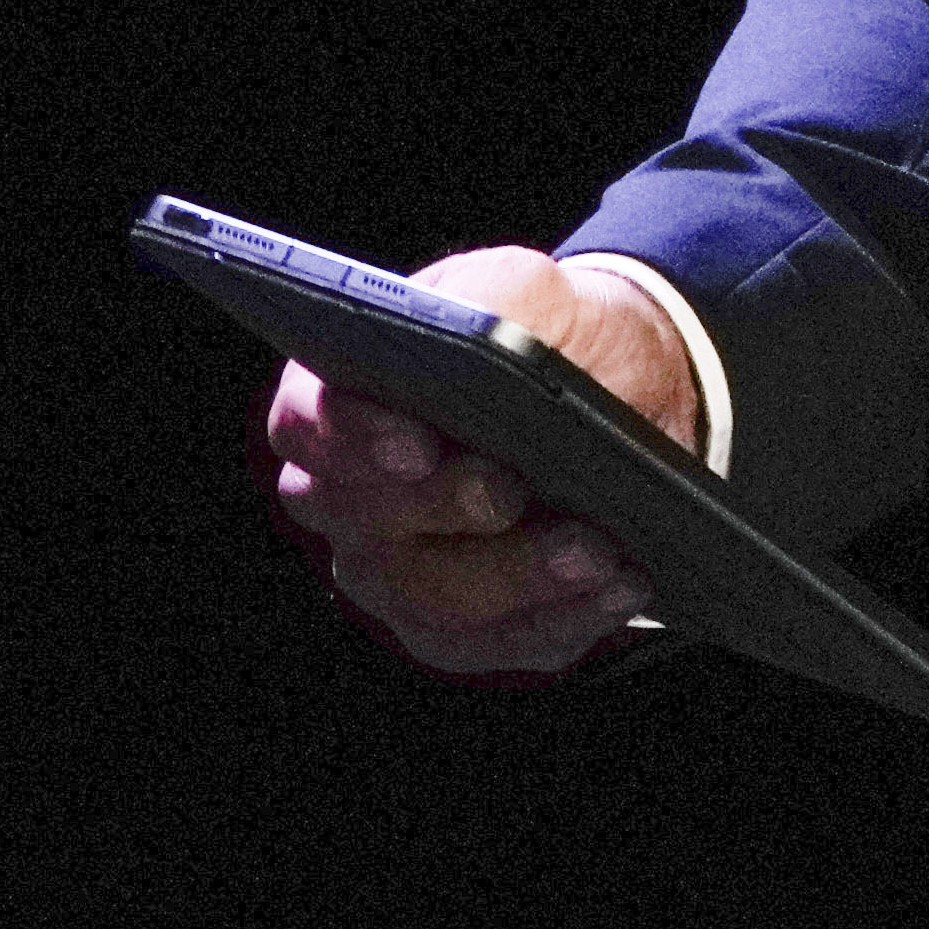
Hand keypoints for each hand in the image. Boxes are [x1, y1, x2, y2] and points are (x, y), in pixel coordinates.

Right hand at [263, 243, 705, 684]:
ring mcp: (396, 579)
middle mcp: (347, 505)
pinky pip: (505, 641)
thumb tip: (487, 343)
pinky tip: (622, 585)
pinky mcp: (462, 633)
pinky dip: (567, 617)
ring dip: (520, 576)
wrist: (607, 386)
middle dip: (443, 507)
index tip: (417, 439)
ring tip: (597, 548)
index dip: (353, 437)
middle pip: (368, 522)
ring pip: (440, 598)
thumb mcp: (522, 287)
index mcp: (336, 406)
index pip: (307, 427)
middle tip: (507, 491)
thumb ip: (491, 300)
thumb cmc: (541, 332)